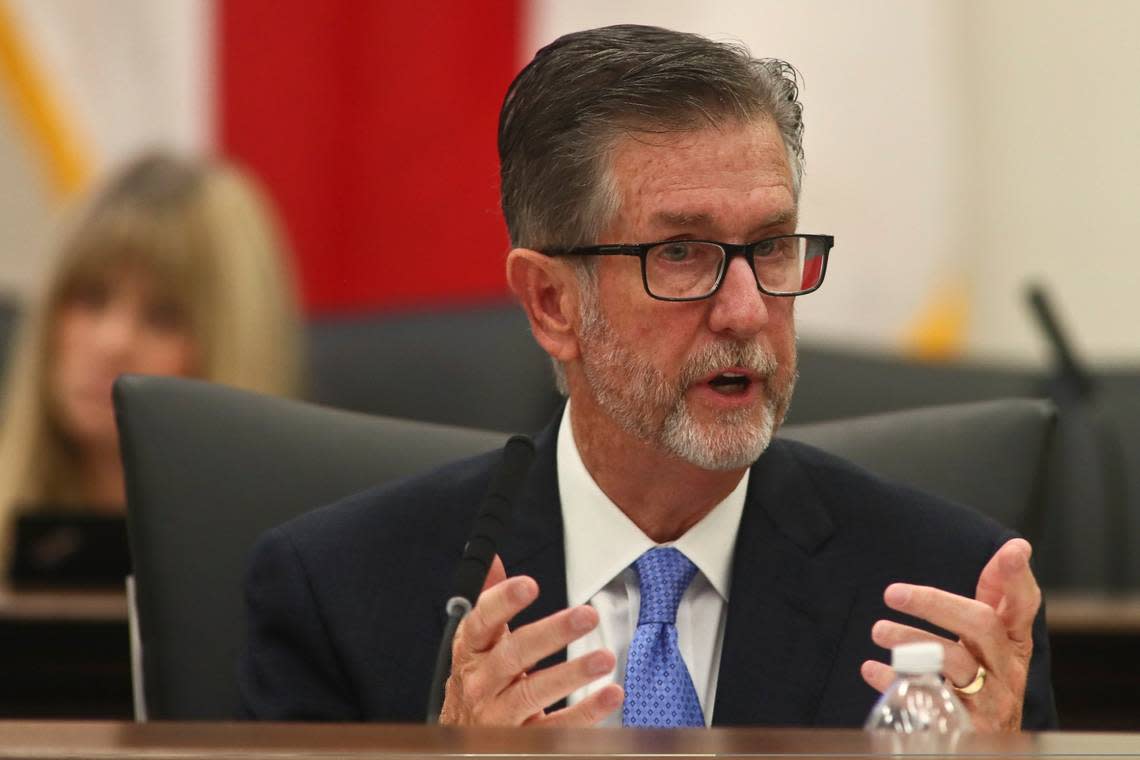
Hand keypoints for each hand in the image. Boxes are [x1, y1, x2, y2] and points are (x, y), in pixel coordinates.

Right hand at [439, 555, 623, 725]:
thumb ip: (490, 604)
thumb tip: (494, 560)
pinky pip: (555, 728)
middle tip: (588, 615)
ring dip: (572, 674)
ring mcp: (499, 716)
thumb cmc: (479, 685)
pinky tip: (610, 694)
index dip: (503, 602)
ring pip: (533, 693)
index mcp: (471, 652)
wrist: (463, 743)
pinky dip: (585, 712)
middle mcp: (480, 683)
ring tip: (605, 658)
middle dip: (552, 633)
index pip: (481, 622)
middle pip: (514, 655)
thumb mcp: (478, 646)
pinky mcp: (521, 742)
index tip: (528, 584)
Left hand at [860, 538, 1039, 731]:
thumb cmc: (986, 681)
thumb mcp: (993, 642)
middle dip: (936, 602)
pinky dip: (897, 684)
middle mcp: (1008, 670)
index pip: (1023, 605)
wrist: (989, 744)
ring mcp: (991, 700)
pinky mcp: (968, 727)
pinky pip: (930, 701)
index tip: (1013, 550)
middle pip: (981, 625)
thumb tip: (1015, 546)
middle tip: (893, 592)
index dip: (1017, 578)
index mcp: (1014, 643)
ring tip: (879, 630)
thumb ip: (995, 598)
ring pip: (956, 664)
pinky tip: (872, 670)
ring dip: (912, 643)